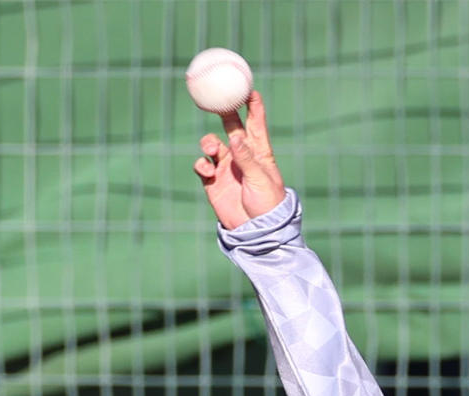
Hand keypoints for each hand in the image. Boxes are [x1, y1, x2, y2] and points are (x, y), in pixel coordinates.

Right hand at [193, 90, 286, 228]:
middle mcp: (241, 156)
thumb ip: (246, 159)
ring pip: (212, 144)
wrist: (255, 232)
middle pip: (231, 127)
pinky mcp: (213, 182)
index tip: (249, 89)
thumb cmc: (267, 206)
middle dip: (225, 112)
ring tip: (211, 148)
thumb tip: (235, 137)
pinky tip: (206, 169)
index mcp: (259, 153)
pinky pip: (202, 166)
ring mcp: (226, 168)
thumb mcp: (260, 180)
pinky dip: (201, 164)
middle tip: (218, 99)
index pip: (256, 124)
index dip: (253, 106)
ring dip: (208, 142)